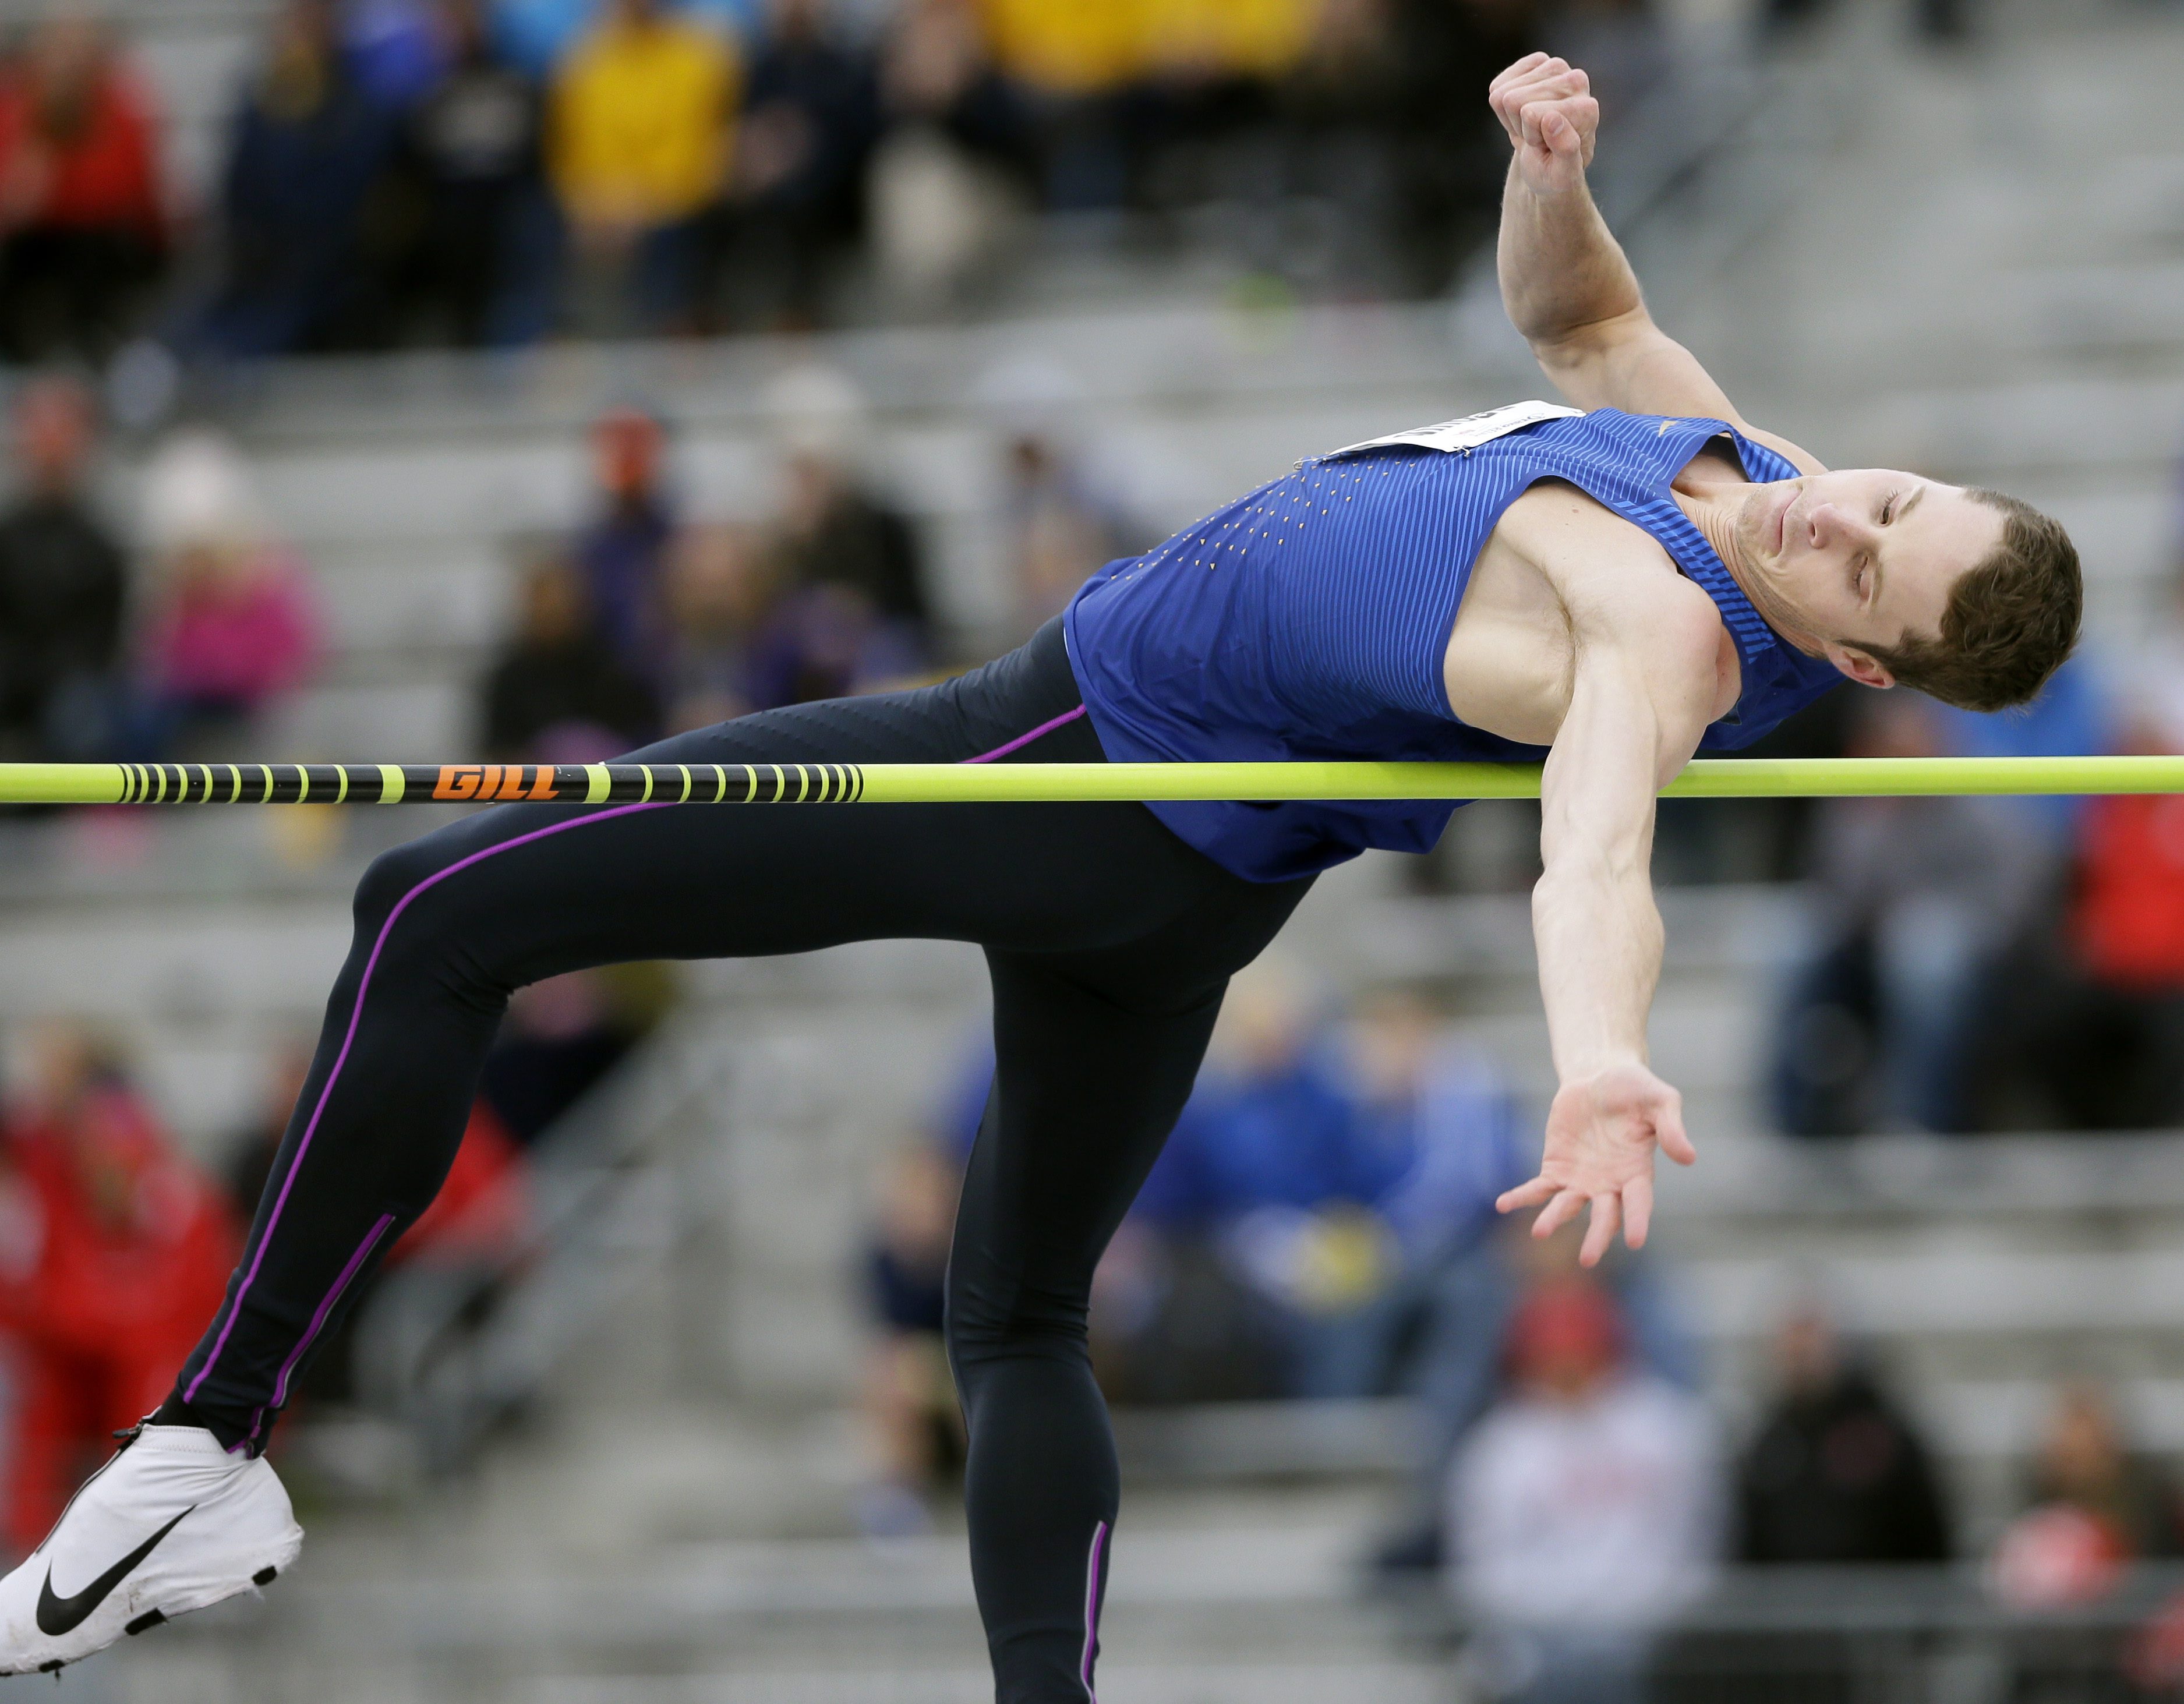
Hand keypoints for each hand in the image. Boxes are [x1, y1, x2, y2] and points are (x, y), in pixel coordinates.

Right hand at [1488, 52, 1598, 194]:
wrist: (1549, 162)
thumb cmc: (1555, 171)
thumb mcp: (1562, 175)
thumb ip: (1565, 149)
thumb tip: (1552, 118)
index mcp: (1586, 108)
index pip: (1531, 114)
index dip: (1531, 136)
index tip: (1547, 147)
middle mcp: (1576, 81)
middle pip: (1515, 101)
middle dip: (1521, 125)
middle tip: (1538, 138)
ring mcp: (1557, 67)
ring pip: (1504, 93)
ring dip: (1513, 117)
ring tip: (1533, 128)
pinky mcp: (1537, 62)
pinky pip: (1498, 86)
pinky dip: (1503, 105)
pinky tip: (1522, 113)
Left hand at [1495, 1059, 1694, 1266]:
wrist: (1599, 1076)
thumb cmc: (1635, 1089)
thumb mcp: (1660, 1101)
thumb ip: (1671, 1128)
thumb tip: (1689, 1158)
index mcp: (1638, 1172)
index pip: (1639, 1202)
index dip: (1638, 1221)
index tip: (1636, 1242)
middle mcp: (1609, 1184)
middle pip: (1604, 1216)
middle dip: (1597, 1237)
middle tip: (1587, 1258)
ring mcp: (1581, 1179)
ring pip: (1567, 1205)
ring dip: (1554, 1219)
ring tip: (1540, 1232)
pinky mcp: (1555, 1168)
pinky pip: (1538, 1188)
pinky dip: (1521, 1197)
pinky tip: (1502, 1204)